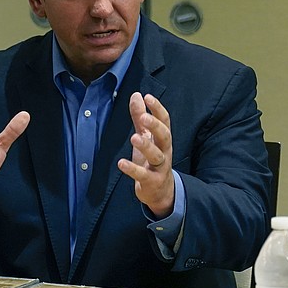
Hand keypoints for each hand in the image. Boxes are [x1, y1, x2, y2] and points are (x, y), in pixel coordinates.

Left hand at [118, 92, 174, 216]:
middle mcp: (164, 151)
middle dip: (155, 126)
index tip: (148, 97)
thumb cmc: (151, 161)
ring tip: (134, 138)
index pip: (165, 121)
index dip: (158, 109)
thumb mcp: (146, 137)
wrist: (160, 191)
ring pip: (156, 155)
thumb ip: (140, 117)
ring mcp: (159, 167)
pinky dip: (132, 169)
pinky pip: (143, 175)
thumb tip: (137, 95)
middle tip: (144, 118)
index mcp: (163, 139)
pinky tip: (122, 163)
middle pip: (165, 136)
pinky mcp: (151, 181)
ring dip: (146, 146)